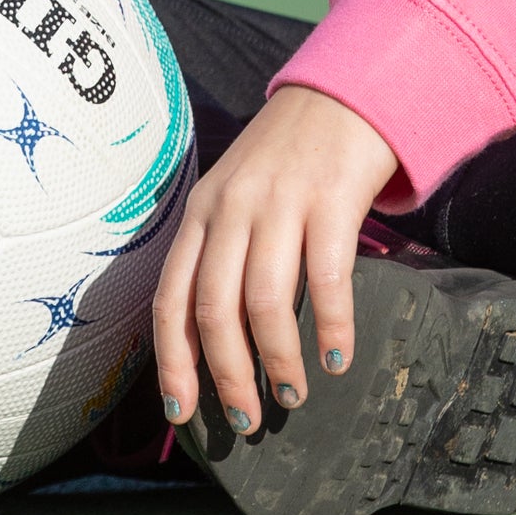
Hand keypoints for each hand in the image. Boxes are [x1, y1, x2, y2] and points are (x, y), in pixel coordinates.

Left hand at [152, 84, 398, 437]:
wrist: (345, 94)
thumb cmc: (289, 157)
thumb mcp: (236, 193)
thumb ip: (221, 251)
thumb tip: (219, 341)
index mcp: (200, 211)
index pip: (170, 298)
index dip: (172, 362)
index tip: (180, 412)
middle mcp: (231, 207)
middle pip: (214, 309)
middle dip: (227, 376)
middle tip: (246, 420)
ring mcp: (280, 201)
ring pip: (265, 301)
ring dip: (278, 362)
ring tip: (294, 395)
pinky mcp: (331, 198)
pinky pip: (326, 278)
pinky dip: (331, 326)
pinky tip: (338, 356)